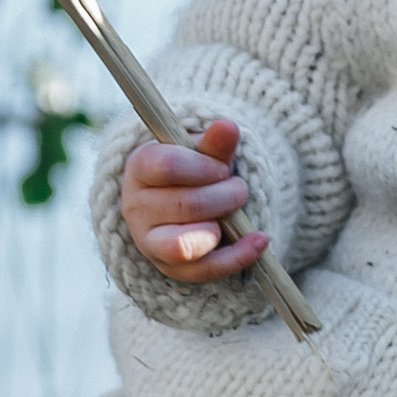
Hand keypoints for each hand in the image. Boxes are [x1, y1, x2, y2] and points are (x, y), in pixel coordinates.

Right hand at [122, 118, 265, 281]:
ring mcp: (150, 242)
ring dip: (222, 227)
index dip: (204, 167)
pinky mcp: (172, 269)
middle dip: (224, 196)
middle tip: (239, 189)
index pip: (166, 165)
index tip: (222, 168)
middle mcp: (136, 207)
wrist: (183, 206)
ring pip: (184, 245)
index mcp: (139, 168)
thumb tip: (228, 126)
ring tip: (236, 213)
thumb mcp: (203, 154)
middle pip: (184, 205)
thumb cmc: (193, 173)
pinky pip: (205, 270)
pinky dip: (239, 256)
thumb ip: (215, 143)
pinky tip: (260, 240)